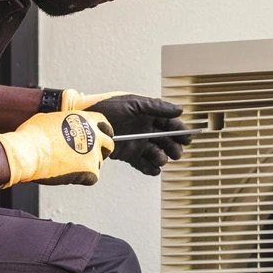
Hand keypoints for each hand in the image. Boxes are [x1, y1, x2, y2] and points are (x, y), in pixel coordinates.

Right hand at [0, 110, 113, 186]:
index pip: (104, 125)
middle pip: (108, 145)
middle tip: (89, 156)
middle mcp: (93, 135)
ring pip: (99, 163)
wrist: (27, 152)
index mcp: (84, 119)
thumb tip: (61, 126)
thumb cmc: (32, 135)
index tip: (98, 138)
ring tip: (71, 167)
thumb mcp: (50, 119)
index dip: (101, 133)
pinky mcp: (89, 170)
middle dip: (101, 151)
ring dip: (89, 165)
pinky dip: (83, 179)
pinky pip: (93, 178)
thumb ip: (64, 122)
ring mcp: (93, 153)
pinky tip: (70, 176)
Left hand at [66, 91, 189, 175]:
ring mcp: (137, 143)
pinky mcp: (128, 155)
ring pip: (156, 153)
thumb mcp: (133, 103)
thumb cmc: (107, 106)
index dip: (179, 130)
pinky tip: (154, 169)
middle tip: (177, 152)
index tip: (187, 138)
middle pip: (166, 140)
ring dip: (162, 157)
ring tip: (161, 158)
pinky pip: (143, 164)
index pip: (169, 123)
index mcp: (147, 115)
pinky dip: (150, 168)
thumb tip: (180, 110)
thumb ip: (156, 107)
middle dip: (174, 146)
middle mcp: (144, 130)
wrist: (85, 122)